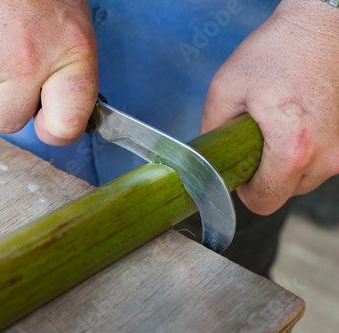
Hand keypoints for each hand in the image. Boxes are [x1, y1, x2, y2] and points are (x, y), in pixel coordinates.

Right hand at [0, 0, 97, 145]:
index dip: (56, 127)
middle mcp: (22, 63)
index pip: (66, 126)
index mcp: (66, 53)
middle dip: (7, 98)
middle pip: (7, 120)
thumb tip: (53, 114)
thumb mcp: (69, 21)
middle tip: (11, 58)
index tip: (49, 119)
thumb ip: (65, 71)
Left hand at [201, 0, 338, 214]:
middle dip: (264, 175)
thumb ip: (211, 133)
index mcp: (292, 149)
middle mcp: (326, 157)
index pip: (263, 202)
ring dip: (284, 163)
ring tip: (276, 125)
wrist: (321, 26)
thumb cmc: (275, 52)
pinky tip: (294, 122)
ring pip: (302, 179)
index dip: (244, 190)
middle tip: (255, 139)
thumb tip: (210, 162)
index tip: (238, 168)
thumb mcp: (225, 90)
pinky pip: (318, 162)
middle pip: (283, 193)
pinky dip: (303, 151)